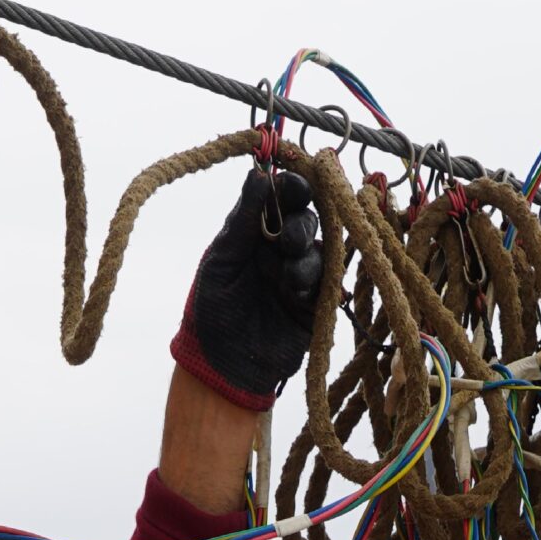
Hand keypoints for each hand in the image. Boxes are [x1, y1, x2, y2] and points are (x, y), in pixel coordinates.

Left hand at [170, 165, 324, 409]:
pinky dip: (319, 284)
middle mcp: (281, 248)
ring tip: (290, 279)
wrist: (221, 365)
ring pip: (320, 251)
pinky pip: (328, 284)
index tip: (294, 185)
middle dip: (302, 226)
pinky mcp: (315, 304)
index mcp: (256, 231)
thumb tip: (258, 174)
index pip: (283, 197)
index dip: (293, 187)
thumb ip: (243, 218)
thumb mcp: (223, 258)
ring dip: (308, 259)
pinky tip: (301, 293)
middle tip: (289, 242)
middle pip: (308, 219)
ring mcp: (300, 275)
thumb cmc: (212, 309)